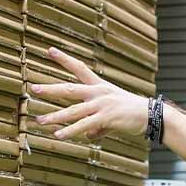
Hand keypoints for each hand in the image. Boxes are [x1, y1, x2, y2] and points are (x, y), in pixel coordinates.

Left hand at [30, 48, 148, 139]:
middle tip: (34, 88)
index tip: (50, 50)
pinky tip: (58, 135)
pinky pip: (84, 125)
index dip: (64, 59)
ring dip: (55, 116)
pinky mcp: (106, 118)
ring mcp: (102, 105)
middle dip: (51, 89)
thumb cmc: (132, 113)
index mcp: (100, 87)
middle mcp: (99, 93)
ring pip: (73, 111)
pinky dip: (70, 131)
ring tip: (39, 120)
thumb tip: (87, 134)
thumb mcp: (112, 115)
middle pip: (70, 89)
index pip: (80, 69)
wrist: (152, 116)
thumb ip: (97, 124)